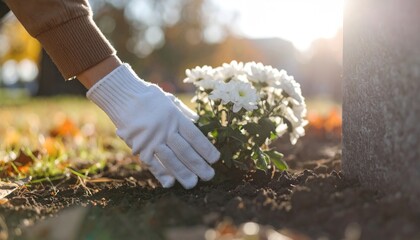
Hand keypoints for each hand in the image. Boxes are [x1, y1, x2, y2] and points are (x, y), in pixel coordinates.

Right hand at [87, 64, 219, 188]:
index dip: (206, 149)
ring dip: (183, 174)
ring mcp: (151, 140)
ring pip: (170, 160)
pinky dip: (161, 174)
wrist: (123, 97)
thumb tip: (198, 121)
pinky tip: (170, 183)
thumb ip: (184, 113)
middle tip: (209, 176)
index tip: (215, 159)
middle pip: (185, 151)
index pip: (194, 136)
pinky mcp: (139, 147)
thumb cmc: (149, 97)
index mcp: (175, 117)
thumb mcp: (170, 100)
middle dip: (198, 165)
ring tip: (193, 184)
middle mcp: (165, 130)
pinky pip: (152, 163)